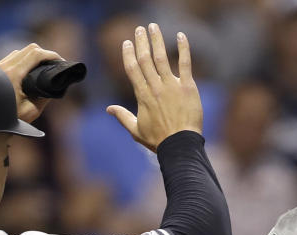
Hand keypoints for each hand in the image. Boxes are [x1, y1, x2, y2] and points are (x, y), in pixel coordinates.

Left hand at [0, 43, 64, 124]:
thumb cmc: (6, 120)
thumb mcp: (31, 112)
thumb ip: (44, 98)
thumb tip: (53, 85)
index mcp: (13, 74)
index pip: (36, 54)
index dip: (51, 55)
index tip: (60, 61)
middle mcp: (4, 66)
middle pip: (30, 49)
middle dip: (45, 54)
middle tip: (54, 64)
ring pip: (20, 52)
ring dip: (34, 56)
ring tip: (43, 67)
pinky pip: (12, 58)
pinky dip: (24, 61)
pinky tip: (29, 71)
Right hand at [108, 23, 202, 151]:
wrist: (179, 145)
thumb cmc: (158, 140)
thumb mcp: (135, 130)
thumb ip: (122, 116)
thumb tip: (109, 109)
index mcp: (142, 96)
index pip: (132, 69)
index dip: (129, 54)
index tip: (127, 43)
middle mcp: (155, 87)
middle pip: (145, 59)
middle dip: (141, 42)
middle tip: (139, 29)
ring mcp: (171, 85)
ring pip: (161, 57)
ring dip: (157, 40)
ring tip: (153, 27)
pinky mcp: (187, 86)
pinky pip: (185, 63)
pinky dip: (183, 48)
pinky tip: (181, 35)